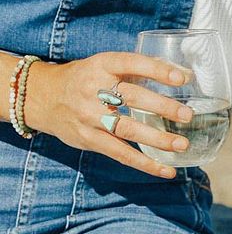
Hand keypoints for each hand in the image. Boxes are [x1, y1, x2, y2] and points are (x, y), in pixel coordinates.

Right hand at [24, 52, 194, 178]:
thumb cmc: (85, 78)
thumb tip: (183, 74)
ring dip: (157, 139)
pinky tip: (166, 169)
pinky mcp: (88, 139)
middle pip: (132, 98)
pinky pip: (120, 153)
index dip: (157, 70)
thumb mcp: (105, 65)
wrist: (42, 97)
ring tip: (182, 144)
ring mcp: (89, 117)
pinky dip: (145, 163)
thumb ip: (138, 69)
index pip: (132, 64)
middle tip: (187, 115)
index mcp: (102, 65)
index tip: (182, 78)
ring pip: (126, 129)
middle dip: (162, 107)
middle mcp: (94, 89)